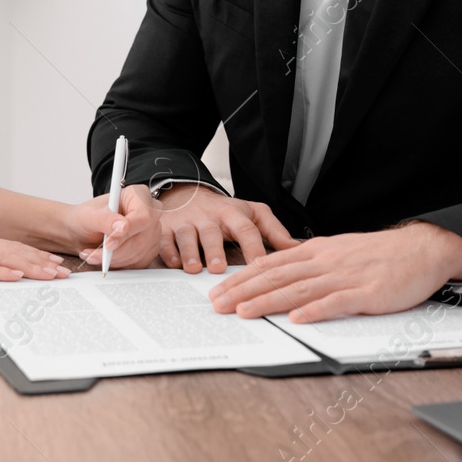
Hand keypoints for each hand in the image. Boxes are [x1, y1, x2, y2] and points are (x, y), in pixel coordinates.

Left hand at [68, 186, 158, 269]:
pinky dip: (118, 264)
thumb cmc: (85, 218)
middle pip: (141, 238)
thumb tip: (123, 227)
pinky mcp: (149, 250)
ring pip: (139, 253)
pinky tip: (104, 258)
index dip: (128, 231)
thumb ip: (105, 219)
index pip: (142, 216)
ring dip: (113, 259)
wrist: (81, 232)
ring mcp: (152, 233)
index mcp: (138, 195)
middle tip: (93, 254)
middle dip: (115, 251)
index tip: (108, 243)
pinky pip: (138, 263)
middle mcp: (150, 213)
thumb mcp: (89, 216)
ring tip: (93, 255)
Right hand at [155, 184, 298, 273]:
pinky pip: (165, 239)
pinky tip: (173, 263)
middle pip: (212, 232)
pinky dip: (168, 251)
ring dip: (189, 252)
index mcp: (232, 214)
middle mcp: (208, 217)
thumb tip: (296, 249)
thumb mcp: (252, 213)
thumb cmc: (224, 211)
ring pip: (186, 235)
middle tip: (218, 268)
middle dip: (214, 250)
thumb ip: (274, 230)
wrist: (187, 193)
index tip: (260, 265)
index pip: (246, 228)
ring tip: (193, 268)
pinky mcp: (167, 228)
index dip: (253, 246)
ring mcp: (186, 222)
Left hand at [207, 222, 461, 321]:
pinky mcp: (368, 293)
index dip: (241, 277)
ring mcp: (345, 277)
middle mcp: (325, 261)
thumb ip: (309, 262)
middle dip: (243, 291)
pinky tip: (297, 319)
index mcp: (316, 251)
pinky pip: (337, 302)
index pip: (270, 264)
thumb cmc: (379, 254)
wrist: (422, 248)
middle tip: (217, 305)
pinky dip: (315, 310)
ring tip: (244, 313)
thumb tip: (279, 272)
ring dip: (268, 301)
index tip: (218, 290)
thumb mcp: (337, 251)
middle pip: (276, 276)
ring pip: (299, 289)